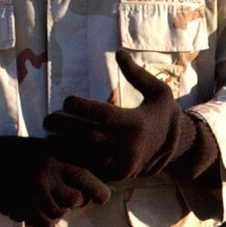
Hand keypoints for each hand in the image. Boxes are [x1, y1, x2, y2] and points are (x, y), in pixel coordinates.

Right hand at [0, 133, 109, 226]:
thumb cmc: (19, 152)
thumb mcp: (45, 147)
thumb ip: (69, 158)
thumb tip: (99, 174)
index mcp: (53, 158)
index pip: (86, 178)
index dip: (99, 191)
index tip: (101, 198)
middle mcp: (44, 176)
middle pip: (76, 200)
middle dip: (75, 200)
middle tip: (68, 196)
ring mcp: (31, 194)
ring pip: (60, 213)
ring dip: (58, 209)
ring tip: (48, 198)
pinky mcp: (20, 208)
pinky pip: (45, 222)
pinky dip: (45, 218)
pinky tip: (37, 206)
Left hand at [44, 52, 210, 183]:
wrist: (178, 148)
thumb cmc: (164, 115)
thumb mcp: (159, 91)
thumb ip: (137, 74)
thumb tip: (118, 52)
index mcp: (135, 123)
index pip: (102, 114)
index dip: (81, 107)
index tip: (66, 100)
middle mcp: (127, 145)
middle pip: (88, 135)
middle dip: (65, 127)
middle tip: (48, 119)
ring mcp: (122, 162)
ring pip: (87, 155)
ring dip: (64, 146)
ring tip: (49, 137)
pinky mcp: (119, 174)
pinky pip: (93, 169)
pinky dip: (76, 162)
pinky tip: (62, 154)